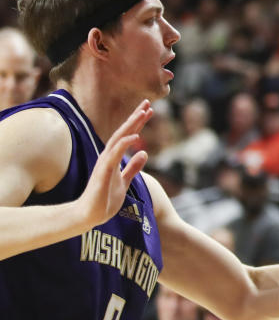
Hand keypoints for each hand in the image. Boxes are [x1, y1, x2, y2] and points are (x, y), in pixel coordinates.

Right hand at [77, 101, 151, 227]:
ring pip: (119, 139)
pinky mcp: (103, 172)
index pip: (127, 136)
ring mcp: (105, 163)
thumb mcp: (124, 182)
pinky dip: (124, 144)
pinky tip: (136, 136)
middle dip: (136, 117)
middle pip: (123, 132)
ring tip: (144, 112)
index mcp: (113, 158)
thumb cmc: (104, 201)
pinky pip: (115, 155)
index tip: (149, 110)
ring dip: (132, 125)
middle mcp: (108, 157)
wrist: (89, 217)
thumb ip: (133, 168)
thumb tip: (144, 152)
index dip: (138, 123)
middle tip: (147, 103)